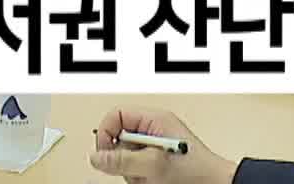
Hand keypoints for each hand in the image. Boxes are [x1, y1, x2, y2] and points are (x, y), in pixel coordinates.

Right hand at [91, 107, 236, 183]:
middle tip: (137, 170)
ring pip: (124, 159)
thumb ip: (122, 160)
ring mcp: (154, 148)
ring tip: (151, 179)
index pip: (116, 115)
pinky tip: (154, 183)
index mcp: (155, 119)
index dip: (106, 133)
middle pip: (118, 140)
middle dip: (122, 160)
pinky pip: (135, 171)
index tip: (106, 154)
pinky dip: (140, 180)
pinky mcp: (157, 164)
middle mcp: (153, 130)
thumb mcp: (153, 165)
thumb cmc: (196, 172)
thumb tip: (96, 157)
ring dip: (133, 174)